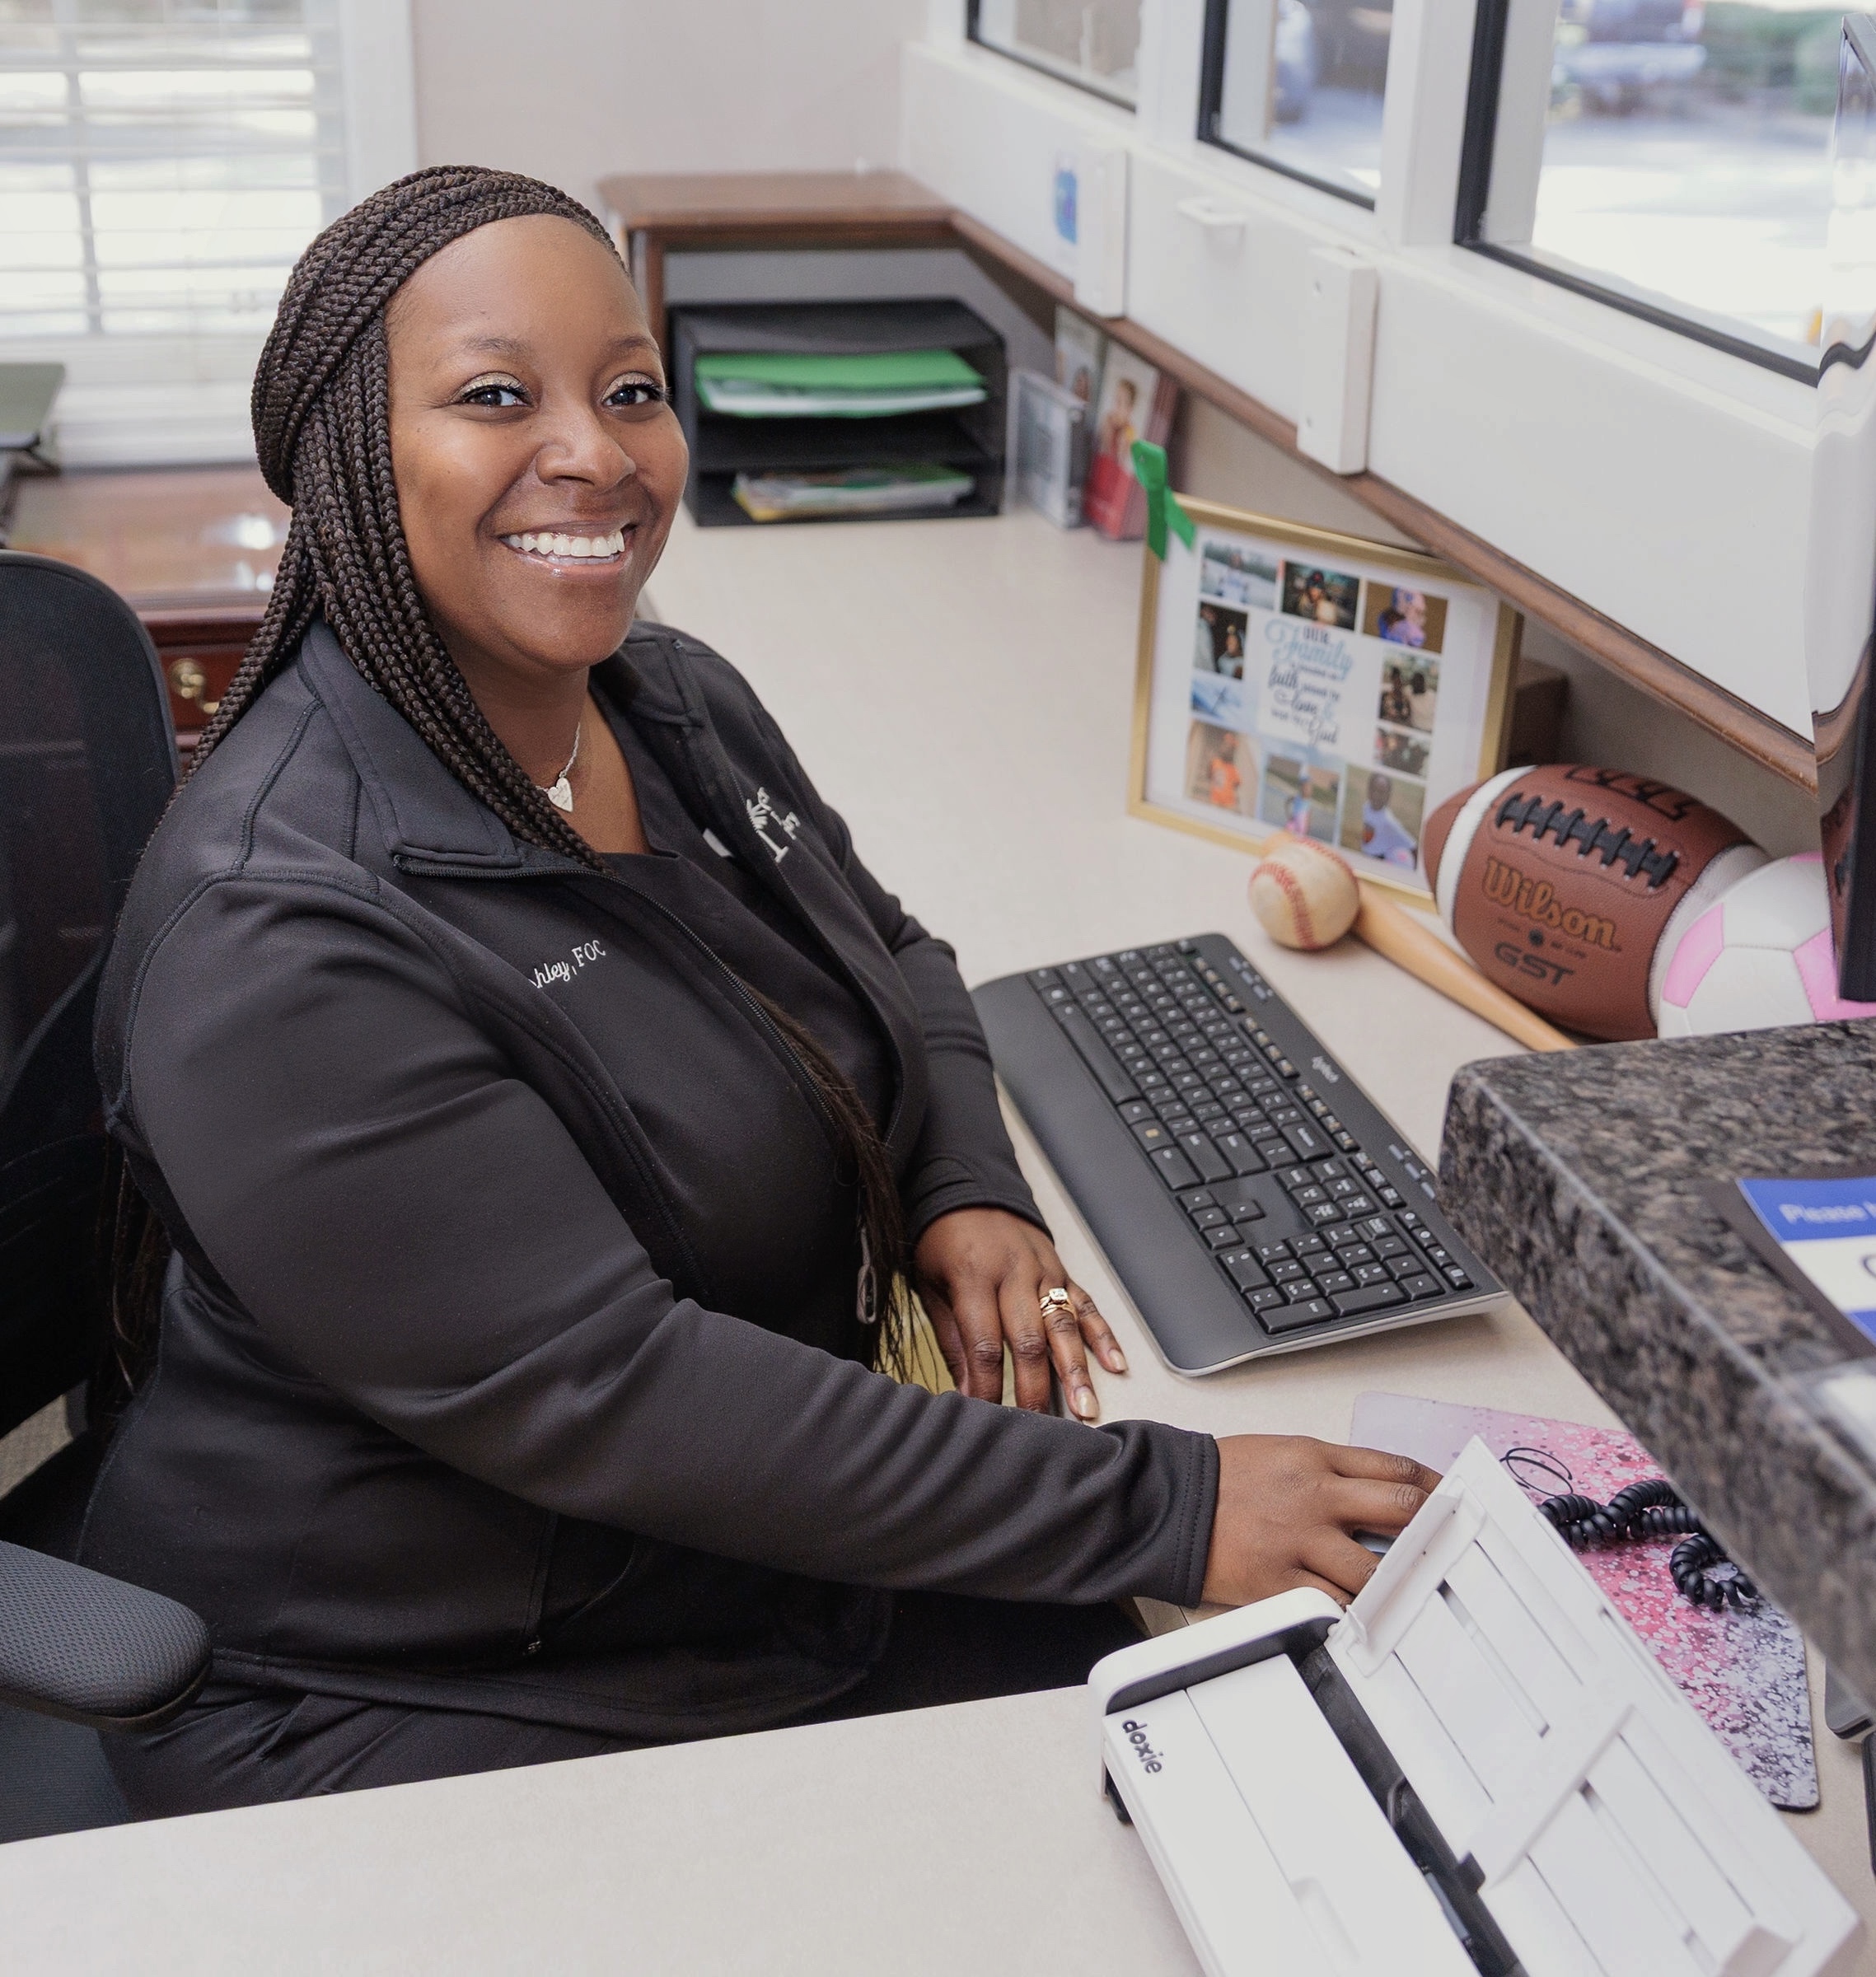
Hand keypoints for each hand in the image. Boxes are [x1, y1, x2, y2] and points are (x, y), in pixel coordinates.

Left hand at [912, 1207, 1125, 1418]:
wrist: (966, 1189)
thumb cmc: (942, 1241)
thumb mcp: (931, 1286)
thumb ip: (952, 1338)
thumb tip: (965, 1391)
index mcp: (973, 1276)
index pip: (983, 1344)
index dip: (987, 1386)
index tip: (987, 1418)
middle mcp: (1013, 1272)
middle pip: (1029, 1339)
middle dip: (1036, 1390)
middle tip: (1041, 1429)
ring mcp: (1043, 1270)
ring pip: (1064, 1325)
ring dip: (1077, 1370)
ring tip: (1086, 1409)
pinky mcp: (1061, 1269)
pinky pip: (1086, 1304)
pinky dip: (1102, 1335)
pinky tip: (1114, 1365)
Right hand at [1201, 1436, 1439, 1607]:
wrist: (1169, 1499)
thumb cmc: (1221, 1476)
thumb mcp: (1281, 1452)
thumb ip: (1331, 1469)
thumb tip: (1378, 1492)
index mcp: (1316, 1459)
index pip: (1395, 1468)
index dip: (1434, 1486)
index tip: (1448, 1500)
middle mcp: (1316, 1497)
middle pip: (1400, 1510)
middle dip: (1432, 1529)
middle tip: (1446, 1546)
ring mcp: (1300, 1541)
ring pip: (1374, 1569)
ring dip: (1397, 1581)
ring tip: (1408, 1589)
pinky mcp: (1280, 1579)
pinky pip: (1333, 1604)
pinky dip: (1353, 1612)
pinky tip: (1364, 1614)